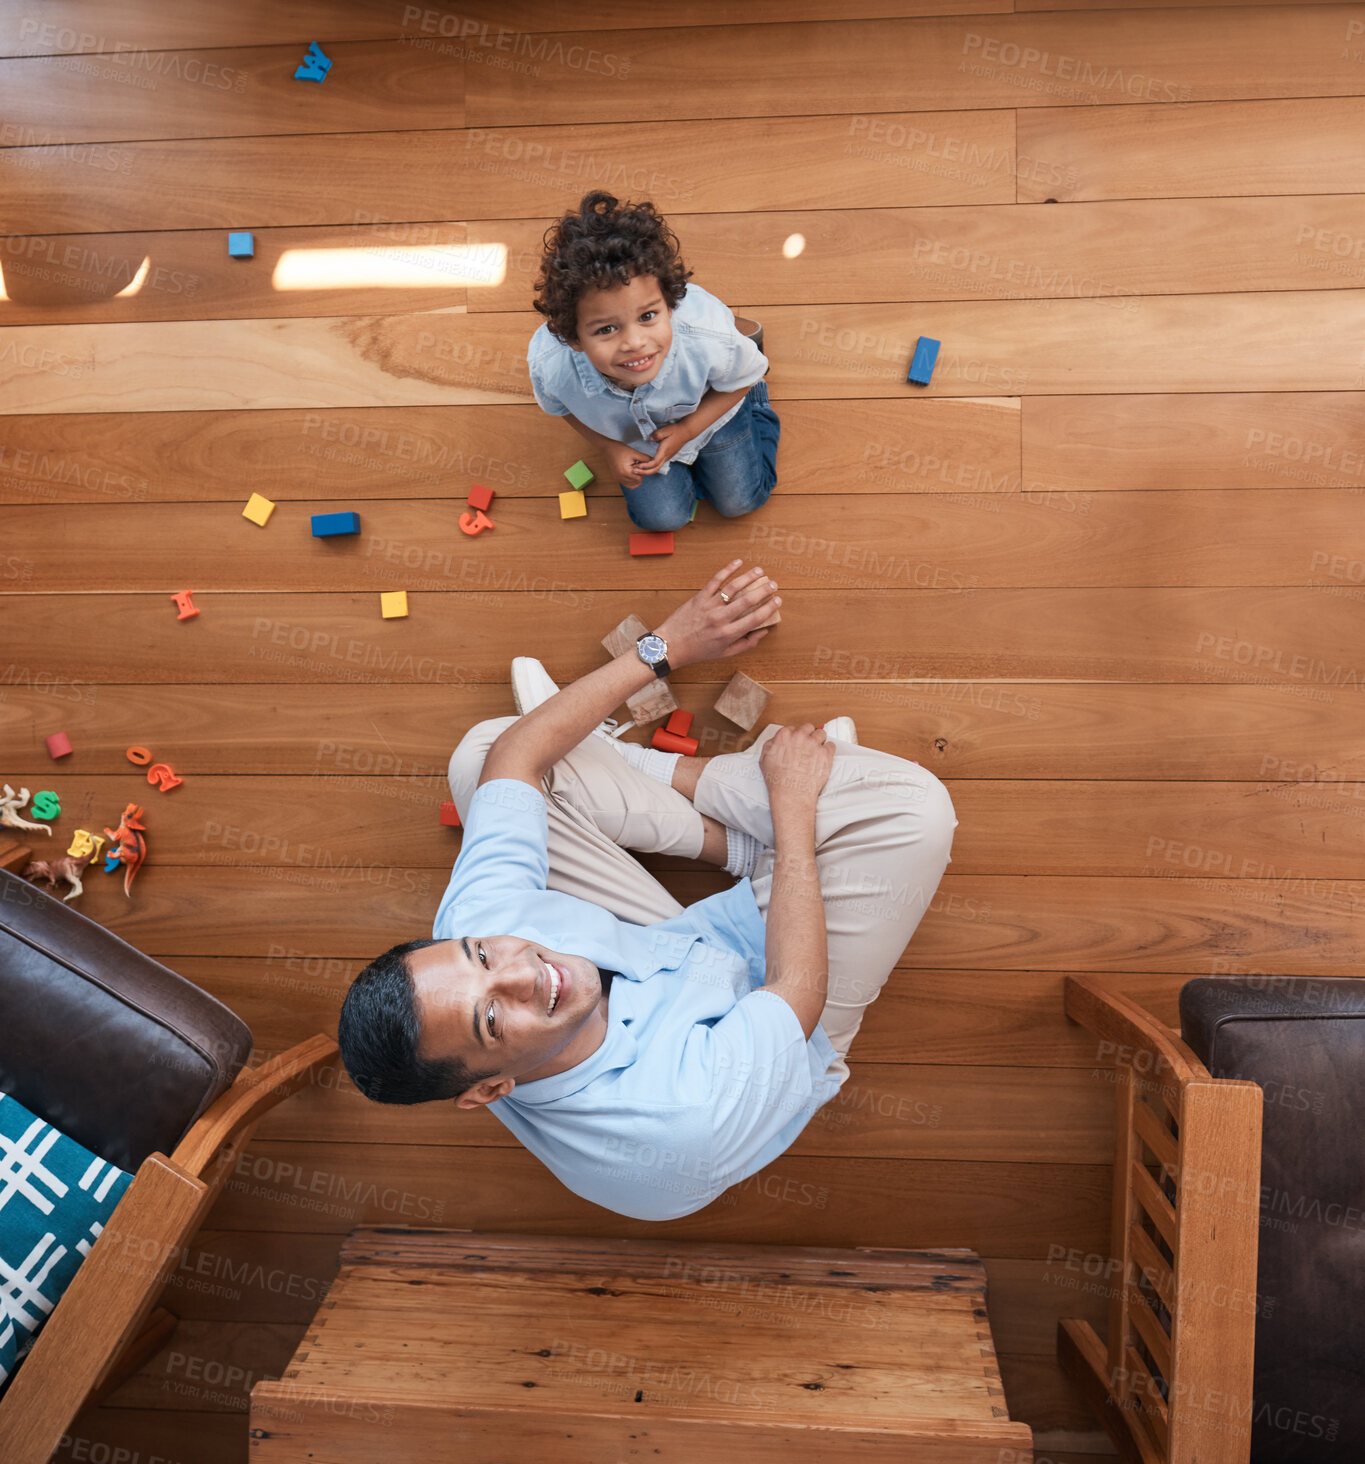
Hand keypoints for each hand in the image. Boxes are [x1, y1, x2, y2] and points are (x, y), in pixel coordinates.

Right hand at [607, 439, 652, 489]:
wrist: (608, 448)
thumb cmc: (621, 449)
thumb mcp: (634, 453)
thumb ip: (645, 458)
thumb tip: (654, 462)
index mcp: (625, 472)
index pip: (640, 477)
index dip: (643, 471)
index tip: (641, 463)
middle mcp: (621, 477)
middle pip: (637, 482)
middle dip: (640, 475)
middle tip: (638, 465)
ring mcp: (618, 479)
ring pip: (632, 485)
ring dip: (636, 478)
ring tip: (635, 468)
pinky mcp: (617, 478)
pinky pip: (627, 484)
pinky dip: (631, 481)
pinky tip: (632, 473)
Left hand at [637, 421, 692, 475]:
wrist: (686, 432)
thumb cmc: (676, 430)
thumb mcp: (666, 430)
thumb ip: (657, 434)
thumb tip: (650, 438)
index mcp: (664, 451)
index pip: (654, 462)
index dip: (645, 466)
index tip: (637, 465)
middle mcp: (666, 456)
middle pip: (655, 469)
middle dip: (644, 472)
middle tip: (634, 471)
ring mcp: (667, 457)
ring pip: (656, 468)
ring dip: (646, 471)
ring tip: (637, 470)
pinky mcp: (667, 456)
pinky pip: (658, 465)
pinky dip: (650, 468)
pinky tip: (644, 466)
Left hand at [655, 560, 780, 666]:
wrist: (672, 645)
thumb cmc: (699, 650)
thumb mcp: (724, 653)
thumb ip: (746, 643)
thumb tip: (763, 631)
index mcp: (728, 634)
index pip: (755, 618)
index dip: (769, 608)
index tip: (778, 600)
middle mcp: (720, 619)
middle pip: (747, 600)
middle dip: (763, 590)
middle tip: (773, 584)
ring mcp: (709, 606)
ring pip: (733, 588)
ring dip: (748, 577)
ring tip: (760, 571)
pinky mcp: (699, 597)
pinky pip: (715, 580)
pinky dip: (727, 570)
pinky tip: (738, 563)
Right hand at [759, 724, 834, 810]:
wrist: (792, 794)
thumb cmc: (778, 780)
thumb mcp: (764, 760)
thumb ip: (770, 746)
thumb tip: (775, 741)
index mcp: (784, 735)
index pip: (794, 728)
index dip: (796, 736)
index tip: (797, 742)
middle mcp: (800, 736)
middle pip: (809, 727)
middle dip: (808, 735)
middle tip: (807, 745)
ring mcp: (814, 744)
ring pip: (821, 734)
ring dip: (819, 741)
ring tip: (816, 750)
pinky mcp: (826, 753)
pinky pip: (831, 745)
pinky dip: (828, 750)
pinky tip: (823, 757)